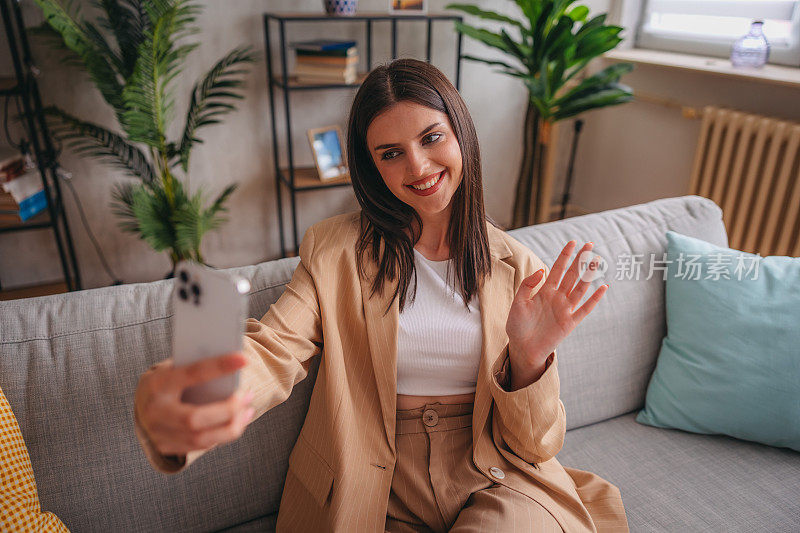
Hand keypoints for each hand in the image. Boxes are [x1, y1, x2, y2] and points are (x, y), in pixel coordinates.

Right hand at [134, 352, 254, 455]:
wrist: (142, 402)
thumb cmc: (169, 379)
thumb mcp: (175, 367)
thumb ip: (197, 368)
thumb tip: (232, 365)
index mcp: (157, 384)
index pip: (191, 374)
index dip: (219, 366)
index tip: (243, 359)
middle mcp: (155, 412)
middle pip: (194, 418)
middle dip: (228, 409)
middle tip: (248, 395)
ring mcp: (158, 433)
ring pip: (200, 438)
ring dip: (231, 426)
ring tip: (248, 410)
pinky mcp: (166, 446)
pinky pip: (201, 445)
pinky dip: (223, 435)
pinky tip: (237, 422)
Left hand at [505, 241, 607, 387]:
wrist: (522, 348)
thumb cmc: (517, 326)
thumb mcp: (518, 302)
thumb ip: (527, 285)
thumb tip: (542, 270)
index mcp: (544, 291)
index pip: (557, 269)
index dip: (565, 256)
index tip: (573, 243)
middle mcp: (557, 298)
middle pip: (572, 275)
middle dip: (580, 260)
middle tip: (590, 244)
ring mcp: (565, 309)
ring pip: (580, 289)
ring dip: (589, 275)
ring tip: (596, 260)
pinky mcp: (570, 323)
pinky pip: (585, 309)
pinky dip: (594, 299)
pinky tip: (603, 288)